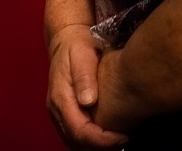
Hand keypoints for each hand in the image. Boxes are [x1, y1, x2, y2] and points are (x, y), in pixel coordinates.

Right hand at [47, 24, 126, 148]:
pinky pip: (76, 135)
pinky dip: (92, 140)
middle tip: (125, 140)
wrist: (67, 40)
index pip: (79, 130)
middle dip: (101, 146)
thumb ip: (84, 77)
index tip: (122, 137)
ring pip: (75, 142)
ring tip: (119, 140)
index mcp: (60, 98)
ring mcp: (59, 114)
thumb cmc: (77, 47)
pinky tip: (108, 135)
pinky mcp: (66, 113)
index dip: (101, 140)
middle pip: (76, 141)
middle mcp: (57, 111)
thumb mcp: (82, 55)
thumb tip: (88, 101)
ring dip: (96, 146)